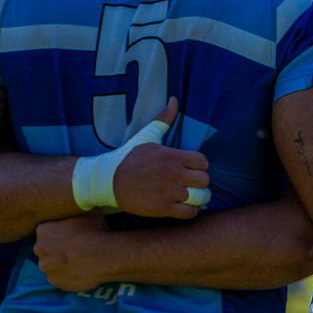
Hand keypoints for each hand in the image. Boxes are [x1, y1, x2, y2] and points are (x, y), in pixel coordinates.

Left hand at [33, 213, 115, 291]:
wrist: (103, 256)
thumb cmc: (95, 230)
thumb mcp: (87, 210)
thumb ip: (76, 207)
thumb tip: (81, 199)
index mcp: (43, 229)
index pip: (46, 230)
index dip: (59, 232)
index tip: (72, 233)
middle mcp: (39, 249)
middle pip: (45, 248)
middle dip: (56, 248)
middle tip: (74, 248)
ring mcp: (46, 267)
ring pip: (51, 264)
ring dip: (61, 263)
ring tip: (79, 261)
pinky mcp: (55, 282)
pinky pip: (60, 278)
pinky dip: (68, 276)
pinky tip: (80, 271)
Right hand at [112, 98, 211, 219]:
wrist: (107, 180)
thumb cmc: (128, 157)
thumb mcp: (146, 136)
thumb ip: (163, 119)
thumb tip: (174, 99)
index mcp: (171, 156)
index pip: (203, 162)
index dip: (201, 166)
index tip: (192, 169)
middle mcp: (173, 174)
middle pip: (205, 180)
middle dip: (201, 183)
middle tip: (193, 184)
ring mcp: (168, 192)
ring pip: (200, 198)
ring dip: (199, 198)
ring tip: (193, 197)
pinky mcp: (162, 209)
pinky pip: (189, 213)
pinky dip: (191, 211)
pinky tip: (184, 207)